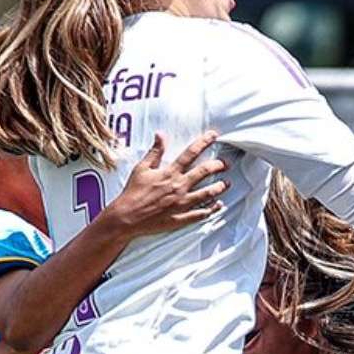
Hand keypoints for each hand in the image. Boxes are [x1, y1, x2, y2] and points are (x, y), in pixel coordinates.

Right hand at [102, 131, 228, 237]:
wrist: (126, 218)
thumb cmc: (132, 192)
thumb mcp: (141, 169)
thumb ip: (154, 152)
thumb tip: (161, 134)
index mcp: (169, 173)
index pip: (190, 153)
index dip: (204, 142)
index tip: (214, 135)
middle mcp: (178, 186)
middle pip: (204, 172)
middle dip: (218, 165)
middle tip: (226, 163)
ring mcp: (182, 203)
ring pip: (207, 193)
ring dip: (220, 187)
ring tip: (227, 183)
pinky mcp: (181, 218)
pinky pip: (201, 214)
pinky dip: (212, 209)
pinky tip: (219, 205)